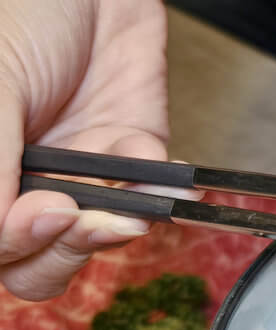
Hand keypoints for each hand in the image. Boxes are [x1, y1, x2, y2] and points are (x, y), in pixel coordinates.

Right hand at [0, 0, 167, 300]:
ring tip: (126, 209)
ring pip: (94, 244)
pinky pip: (152, 196)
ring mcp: (81, 175)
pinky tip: (167, 177)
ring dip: (111, 231)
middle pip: (36, 265)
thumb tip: (3, 231)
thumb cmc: (21, 13)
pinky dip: (161, 192)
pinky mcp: (134, 156)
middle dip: (59, 250)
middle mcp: (25, 184)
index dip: (12, 246)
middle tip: (75, 214)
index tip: (40, 213)